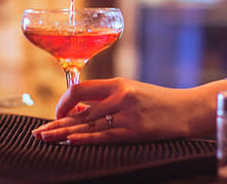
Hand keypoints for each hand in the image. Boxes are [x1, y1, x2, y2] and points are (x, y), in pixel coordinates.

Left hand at [31, 78, 211, 144]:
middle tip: (38, 132)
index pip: (81, 88)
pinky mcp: (135, 130)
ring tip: (46, 139)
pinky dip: (85, 139)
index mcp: (119, 84)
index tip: (57, 113)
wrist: (188, 109)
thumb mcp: (133, 92)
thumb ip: (108, 99)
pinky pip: (105, 136)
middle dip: (56, 121)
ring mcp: (128, 114)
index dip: (64, 101)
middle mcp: (121, 96)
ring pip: (88, 124)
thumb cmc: (160, 102)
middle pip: (80, 109)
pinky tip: (71, 141)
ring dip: (64, 133)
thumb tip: (80, 111)